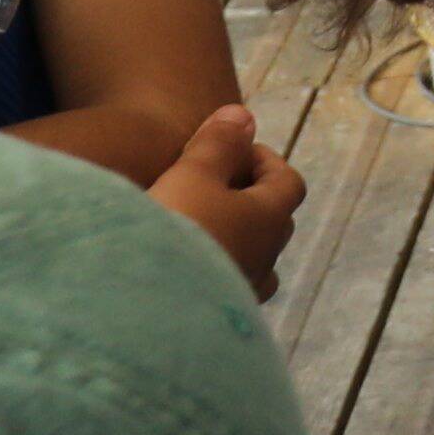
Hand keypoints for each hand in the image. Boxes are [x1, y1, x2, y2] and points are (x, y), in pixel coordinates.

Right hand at [150, 97, 305, 297]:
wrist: (144, 307)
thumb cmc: (175, 231)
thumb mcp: (192, 175)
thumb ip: (218, 145)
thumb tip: (244, 115)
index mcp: (270, 219)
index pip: (288, 182)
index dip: (264, 160)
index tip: (230, 149)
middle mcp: (267, 258)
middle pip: (274, 220)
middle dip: (249, 196)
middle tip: (208, 182)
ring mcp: (245, 291)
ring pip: (254, 258)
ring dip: (233, 237)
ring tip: (194, 225)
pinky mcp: (219, 319)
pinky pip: (228, 287)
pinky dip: (215, 269)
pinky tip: (182, 267)